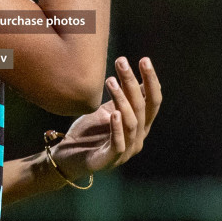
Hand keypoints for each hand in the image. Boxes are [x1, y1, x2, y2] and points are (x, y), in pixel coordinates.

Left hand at [48, 56, 161, 182]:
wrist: (68, 158)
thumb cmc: (89, 132)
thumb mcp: (107, 110)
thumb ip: (121, 98)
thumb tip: (131, 73)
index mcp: (140, 125)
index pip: (153, 101)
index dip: (150, 81)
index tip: (143, 60)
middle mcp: (138, 138)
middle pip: (142, 108)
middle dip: (133, 83)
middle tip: (122, 62)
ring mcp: (126, 151)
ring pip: (131, 123)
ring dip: (122, 100)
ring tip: (110, 81)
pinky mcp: (110, 160)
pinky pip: (119, 143)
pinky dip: (117, 127)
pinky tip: (113, 113)